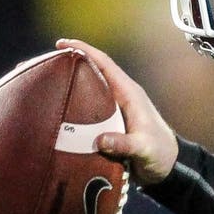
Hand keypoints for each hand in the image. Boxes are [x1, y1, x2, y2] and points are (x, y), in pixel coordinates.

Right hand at [57, 38, 177, 185]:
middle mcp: (119, 97)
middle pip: (92, 73)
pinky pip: (86, 112)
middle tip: (46, 64)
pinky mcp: (108, 124)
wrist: (168, 169)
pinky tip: (56, 114)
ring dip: (69, 87)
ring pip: (87, 92)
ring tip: (45, 86)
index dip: (84, 50)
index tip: (62, 44)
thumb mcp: (144, 148)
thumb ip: (124, 143)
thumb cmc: (160, 153)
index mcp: (129, 93)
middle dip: (70, 65)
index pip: (104, 64)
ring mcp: (113, 110)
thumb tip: (100, 140)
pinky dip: (72, 110)